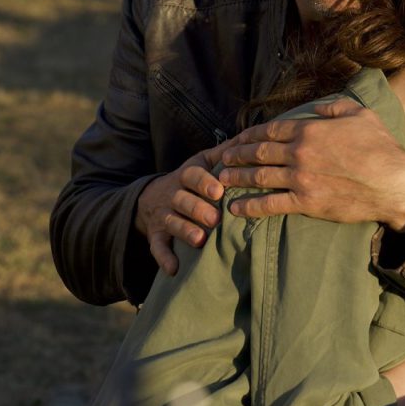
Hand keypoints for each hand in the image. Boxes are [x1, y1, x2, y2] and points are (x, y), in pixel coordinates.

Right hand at [135, 138, 235, 274]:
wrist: (153, 197)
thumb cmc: (190, 179)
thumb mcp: (202, 162)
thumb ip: (224, 153)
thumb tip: (251, 136)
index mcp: (186, 175)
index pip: (192, 176)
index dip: (203, 183)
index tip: (218, 192)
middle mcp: (172, 194)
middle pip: (181, 200)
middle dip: (197, 209)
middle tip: (215, 220)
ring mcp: (162, 215)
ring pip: (170, 222)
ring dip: (184, 231)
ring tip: (200, 241)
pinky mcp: (155, 235)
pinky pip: (156, 247)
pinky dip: (163, 258)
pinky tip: (174, 269)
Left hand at [217, 98, 404, 229]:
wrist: (393, 183)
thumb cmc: (380, 147)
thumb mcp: (359, 114)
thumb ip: (333, 107)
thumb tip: (315, 108)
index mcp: (309, 130)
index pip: (270, 130)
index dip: (249, 134)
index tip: (237, 139)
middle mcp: (299, 153)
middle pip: (258, 152)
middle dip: (236, 155)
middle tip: (221, 159)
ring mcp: (300, 179)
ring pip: (259, 177)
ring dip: (236, 178)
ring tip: (220, 180)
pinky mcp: (306, 203)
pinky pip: (271, 204)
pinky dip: (250, 206)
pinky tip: (235, 208)